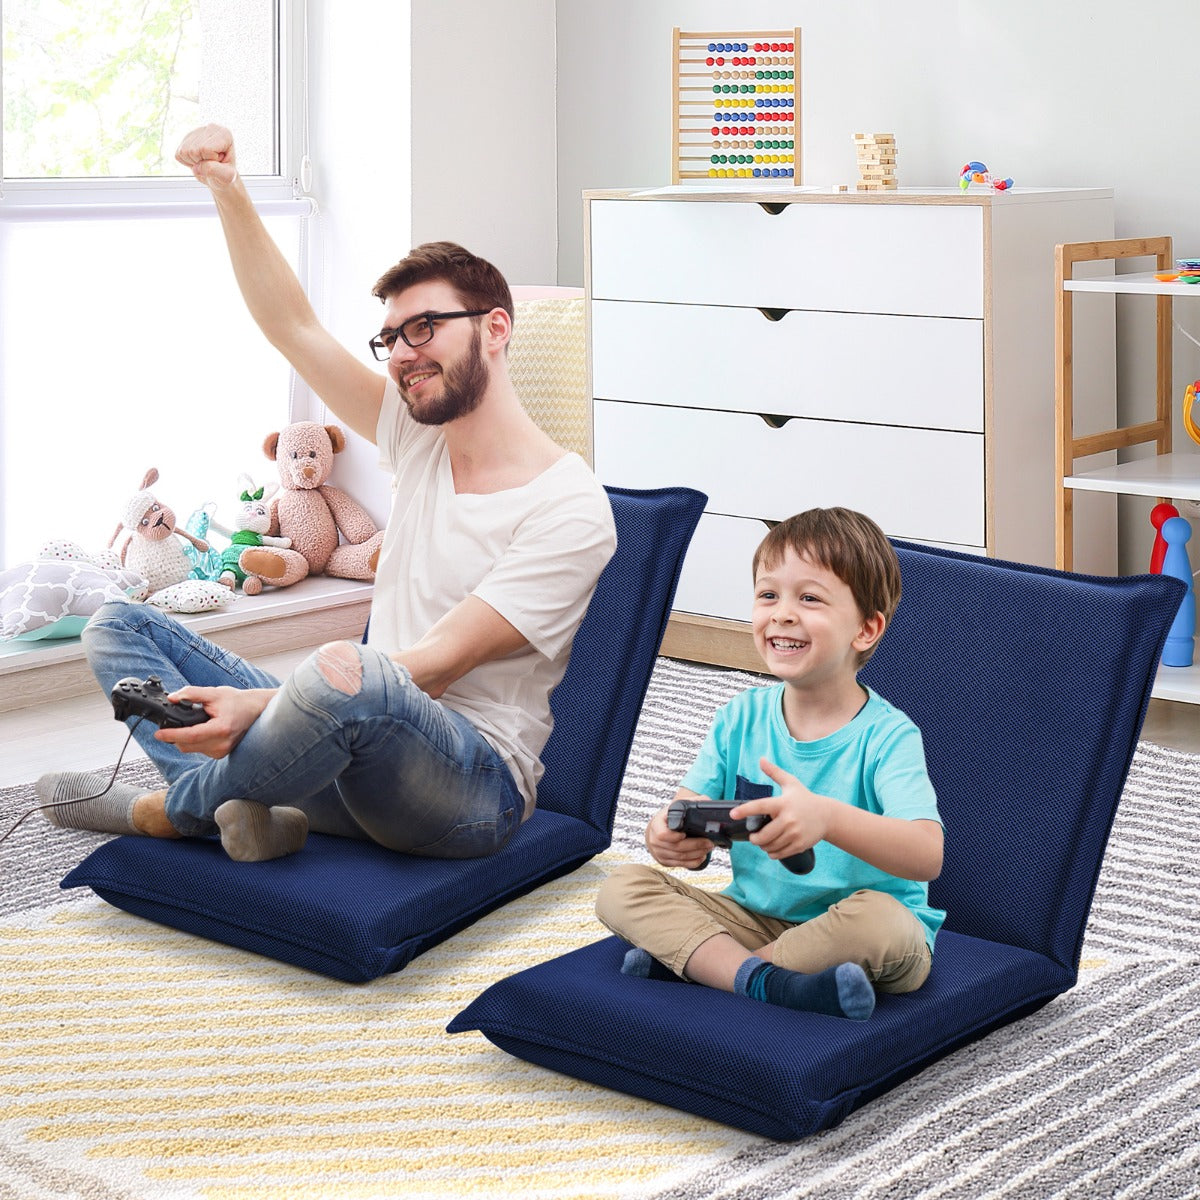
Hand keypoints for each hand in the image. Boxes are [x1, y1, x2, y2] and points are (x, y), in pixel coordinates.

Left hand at [154, 685, 274, 758]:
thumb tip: (173, 697)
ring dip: (184, 739)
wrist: (256, 710)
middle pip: (187, 745)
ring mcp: (222, 751)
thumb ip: (192, 693)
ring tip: (192, 724)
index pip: (191, 735)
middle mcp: (222, 744)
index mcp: (221, 729)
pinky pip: (199, 750)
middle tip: (170, 724)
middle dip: (175, 736)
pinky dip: (195, 742)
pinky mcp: (221, 754)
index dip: (172, 735)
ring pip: (191, 749)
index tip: (158, 734)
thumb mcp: (215, 693)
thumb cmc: (238, 701)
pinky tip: (202, 730)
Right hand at [176, 124, 238, 189]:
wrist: (220, 178)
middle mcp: (211, 128)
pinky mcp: (186, 138)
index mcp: (224, 134)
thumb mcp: (227, 176)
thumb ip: (214, 170)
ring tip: (207, 162)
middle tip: (212, 163)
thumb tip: (196, 168)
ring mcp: (197, 131)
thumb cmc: (227, 175)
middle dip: (201, 162)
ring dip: (194, 162)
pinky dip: (187, 162)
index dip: (210, 160)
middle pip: (193, 150)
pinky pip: (179, 155)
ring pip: (184, 152)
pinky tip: (199, 160)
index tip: (220, 160)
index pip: (205, 149)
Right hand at [645, 800, 712, 869]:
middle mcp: (655, 840)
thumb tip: (707, 802)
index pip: (663, 834)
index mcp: (657, 824)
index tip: (686, 833)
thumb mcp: (678, 805)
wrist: (658, 828)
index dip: (675, 836)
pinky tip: (701, 856)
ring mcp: (659, 852)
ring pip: (680, 857)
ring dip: (697, 853)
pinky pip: (680, 864)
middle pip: (676, 847)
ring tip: (708, 848)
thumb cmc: (670, 815)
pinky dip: (693, 862)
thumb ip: (692, 802)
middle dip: (695, 845)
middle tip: (709, 842)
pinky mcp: (664, 861)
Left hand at [730, 757, 828, 861]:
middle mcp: (788, 819)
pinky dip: (772, 853)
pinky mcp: (800, 844)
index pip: (760, 806)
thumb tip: (761, 759)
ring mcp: (795, 833)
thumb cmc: (805, 798)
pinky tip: (772, 848)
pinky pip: (780, 853)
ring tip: (763, 842)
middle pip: (763, 835)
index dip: (745, 810)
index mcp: (782, 803)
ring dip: (763, 846)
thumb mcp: (790, 783)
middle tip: (753, 836)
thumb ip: (774, 772)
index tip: (733, 814)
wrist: (827, 815)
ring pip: (770, 846)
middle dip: (754, 838)